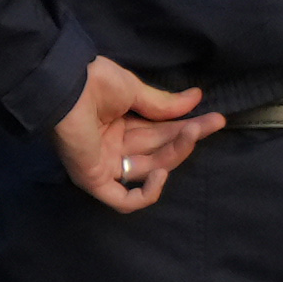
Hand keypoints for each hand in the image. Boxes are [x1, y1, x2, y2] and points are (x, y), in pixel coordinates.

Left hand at [49, 55, 213, 216]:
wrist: (67, 84)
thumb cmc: (94, 81)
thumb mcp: (135, 91)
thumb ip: (164, 104)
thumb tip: (197, 98)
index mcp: (119, 123)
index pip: (159, 133)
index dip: (187, 128)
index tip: (215, 119)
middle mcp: (112, 145)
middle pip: (158, 151)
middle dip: (186, 138)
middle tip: (213, 122)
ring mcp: (104, 164)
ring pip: (149, 170)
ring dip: (175, 153)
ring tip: (191, 132)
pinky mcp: (94, 180)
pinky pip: (123, 200)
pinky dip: (147, 193)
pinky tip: (162, 173)